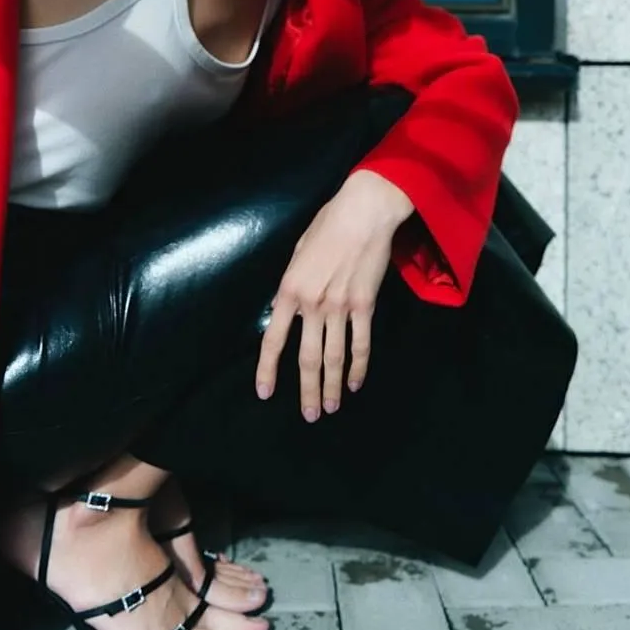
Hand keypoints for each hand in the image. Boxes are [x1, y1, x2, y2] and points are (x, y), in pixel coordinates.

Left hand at [255, 171, 413, 421]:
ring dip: (331, 386)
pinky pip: (361, 343)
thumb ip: (292, 285)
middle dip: (306, 390)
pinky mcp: (365, 305)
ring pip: (334, 357)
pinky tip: (355, 383)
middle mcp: (313, 304)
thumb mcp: (298, 253)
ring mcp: (341, 307)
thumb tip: (286, 309)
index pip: (274, 339)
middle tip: (308, 416)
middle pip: (307, 358)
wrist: (363, 213)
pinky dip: (358, 367)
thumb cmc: (327, 225)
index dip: (267, 369)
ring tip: (330, 408)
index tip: (264, 392)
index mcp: (290, 290)